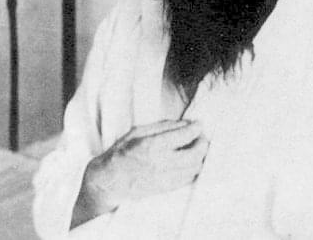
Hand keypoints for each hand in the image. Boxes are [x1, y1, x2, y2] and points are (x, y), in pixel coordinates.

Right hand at [84, 120, 208, 211]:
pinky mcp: (165, 189)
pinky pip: (187, 179)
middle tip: (201, 136)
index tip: (198, 124)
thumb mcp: (138, 131)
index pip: (183, 136)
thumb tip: (184, 123)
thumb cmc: (121, 153)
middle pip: (194, 154)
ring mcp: (164, 178)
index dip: (195, 128)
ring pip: (194, 168)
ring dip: (200, 157)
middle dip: (202, 143)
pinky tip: (190, 161)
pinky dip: (193, 169)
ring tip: (197, 147)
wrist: (110, 180)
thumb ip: (162, 126)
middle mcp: (159, 163)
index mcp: (151, 146)